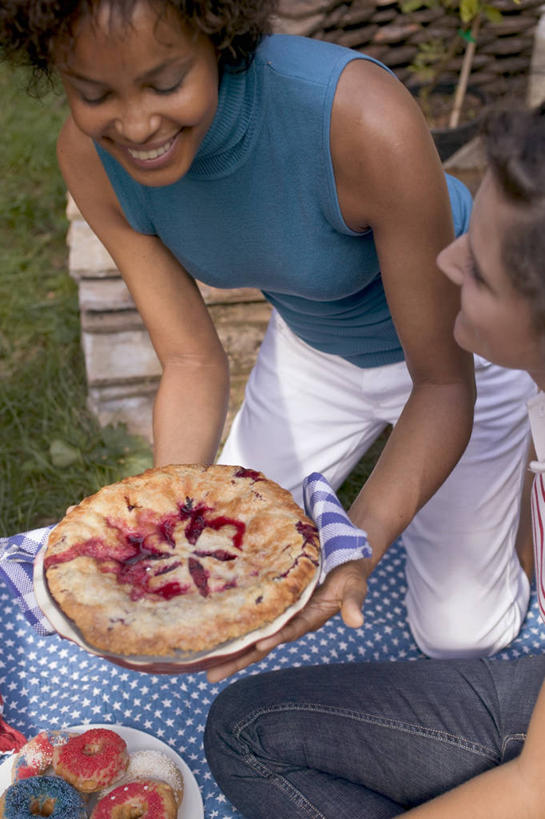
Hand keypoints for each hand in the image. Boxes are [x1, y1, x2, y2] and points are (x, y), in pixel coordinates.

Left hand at [206, 558, 370, 682]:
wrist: (342, 559)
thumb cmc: (349, 573)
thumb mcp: (355, 586)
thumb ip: (354, 602)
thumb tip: (358, 622)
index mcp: (309, 618)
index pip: (289, 631)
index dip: (275, 637)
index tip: (258, 645)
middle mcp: (290, 621)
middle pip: (262, 643)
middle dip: (238, 659)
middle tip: (210, 675)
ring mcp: (280, 614)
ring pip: (251, 634)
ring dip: (230, 649)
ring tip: (203, 665)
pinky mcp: (272, 602)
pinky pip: (250, 617)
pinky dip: (234, 627)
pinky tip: (213, 634)